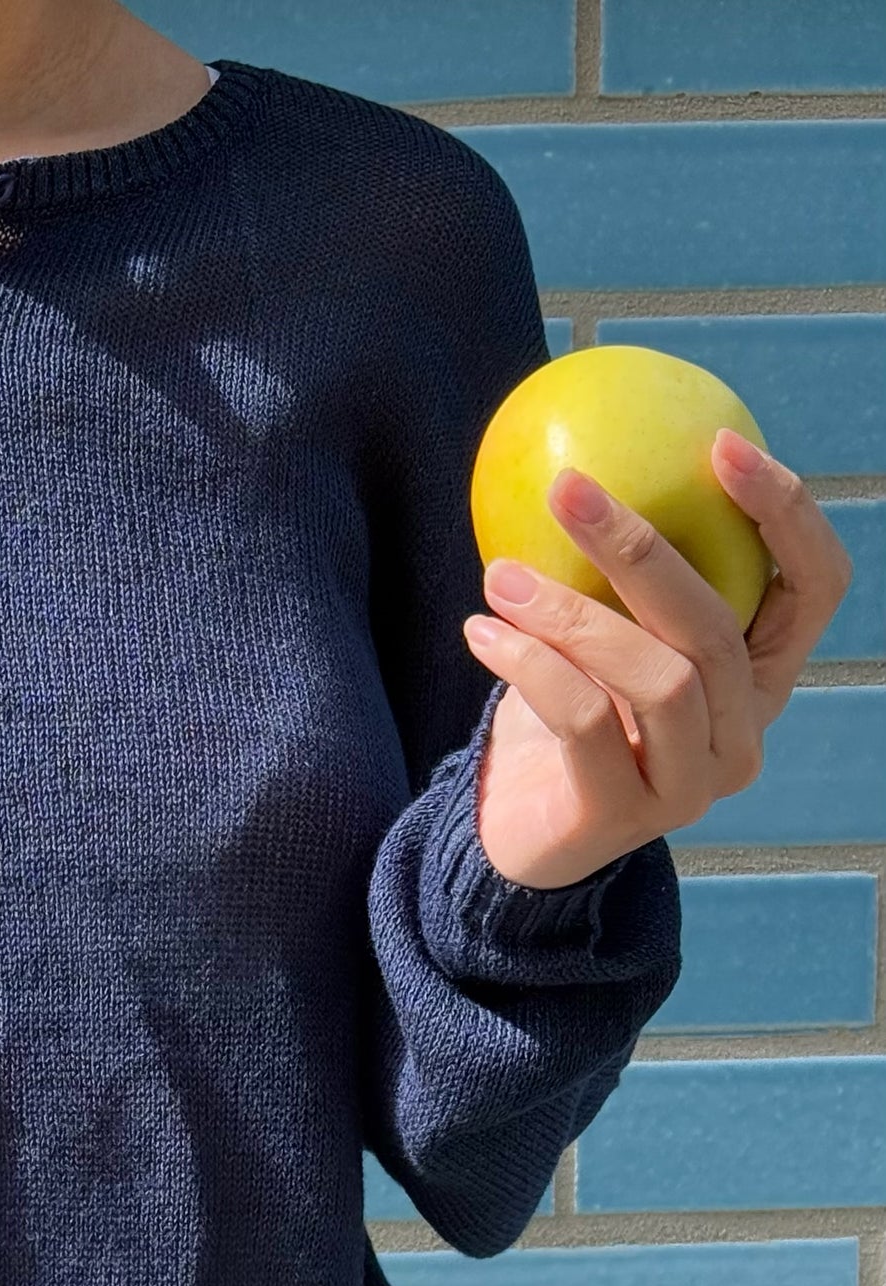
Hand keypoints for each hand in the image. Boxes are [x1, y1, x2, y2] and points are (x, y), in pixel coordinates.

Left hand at [461, 428, 852, 888]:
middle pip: (717, 626)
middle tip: (568, 489)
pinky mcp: (628, 817)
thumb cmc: (565, 713)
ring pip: (659, 677)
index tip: (720, 445)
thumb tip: (589, 452)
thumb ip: (620, 568)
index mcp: (761, 679)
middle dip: (640, 548)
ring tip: (499, 576)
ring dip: (570, 614)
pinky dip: (530, 666)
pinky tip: (480, 631)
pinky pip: (586, 720)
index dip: (785, 513)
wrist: (516, 831)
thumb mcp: (603, 629)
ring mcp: (692, 785)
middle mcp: (742, 735)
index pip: (815, 588)